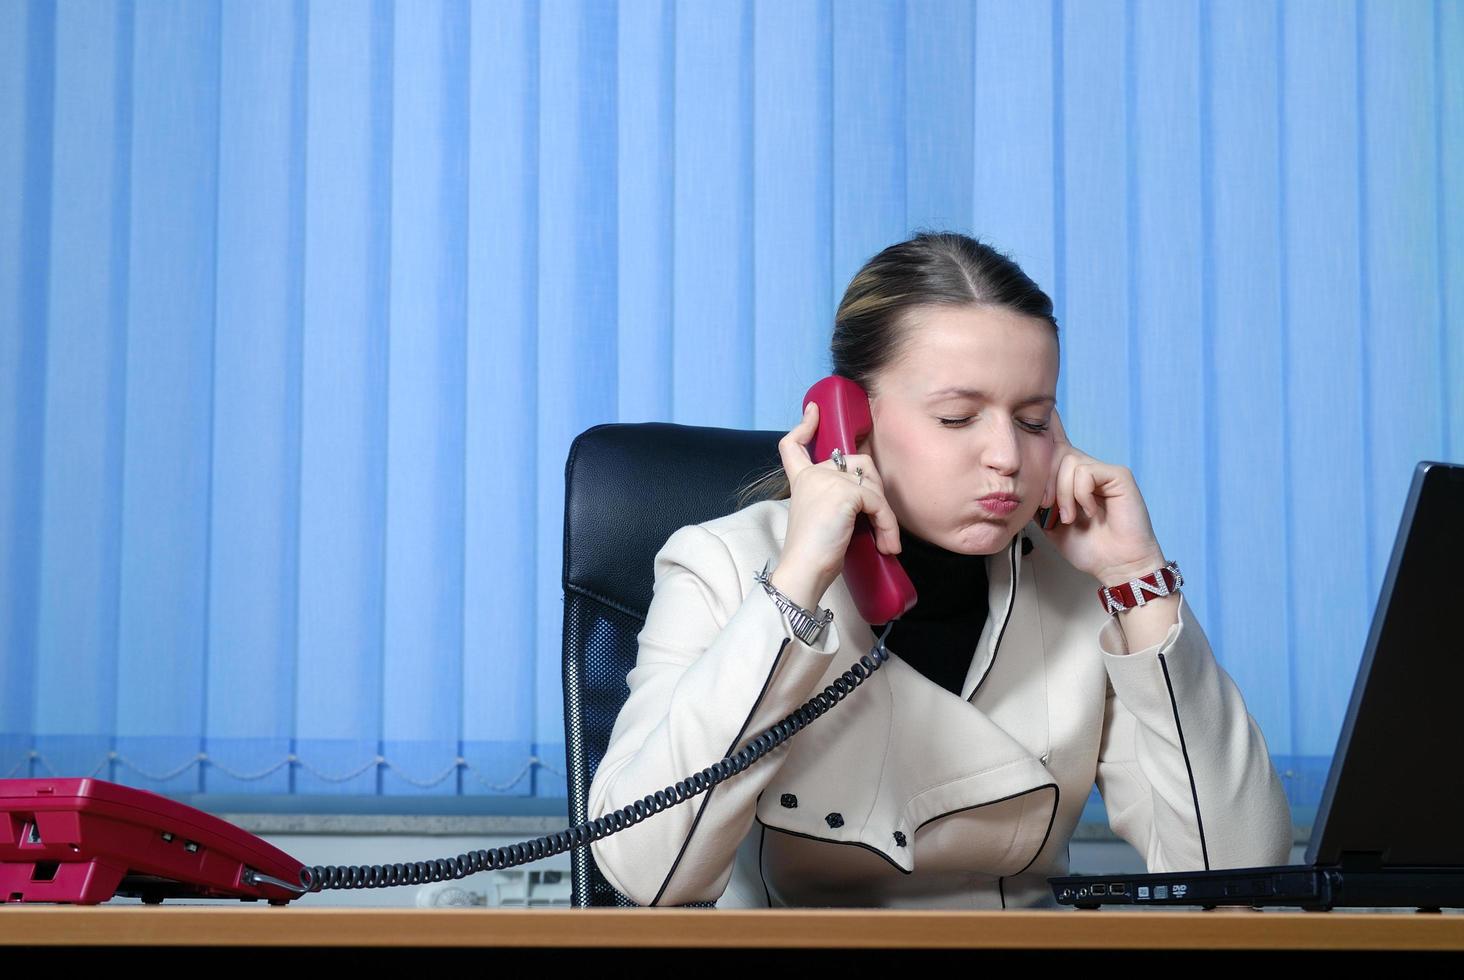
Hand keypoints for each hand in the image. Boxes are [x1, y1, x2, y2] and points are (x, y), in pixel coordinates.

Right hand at [771, 400, 901, 608]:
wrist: (804, 570)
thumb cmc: (814, 555)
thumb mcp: (824, 518)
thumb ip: (837, 500)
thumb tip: (871, 500)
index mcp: (802, 481)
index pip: (794, 446)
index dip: (804, 426)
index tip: (813, 410)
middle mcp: (813, 475)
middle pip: (858, 463)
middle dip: (877, 490)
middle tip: (881, 523)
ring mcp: (828, 480)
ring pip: (873, 484)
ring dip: (886, 514)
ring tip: (885, 541)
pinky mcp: (844, 492)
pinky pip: (879, 503)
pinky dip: (888, 525)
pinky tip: (886, 545)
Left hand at [1037, 407, 1166, 585]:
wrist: (1115, 565)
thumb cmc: (1088, 546)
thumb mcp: (1049, 521)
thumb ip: (1038, 498)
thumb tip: (1019, 481)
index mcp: (1070, 477)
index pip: (1056, 443)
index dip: (1046, 425)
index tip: (1029, 407)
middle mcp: (1086, 469)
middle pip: (1055, 452)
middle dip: (1045, 480)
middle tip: (1048, 507)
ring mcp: (1103, 470)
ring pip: (1068, 462)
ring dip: (1063, 494)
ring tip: (1071, 516)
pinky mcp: (1118, 475)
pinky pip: (1085, 472)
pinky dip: (1081, 494)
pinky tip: (1090, 510)